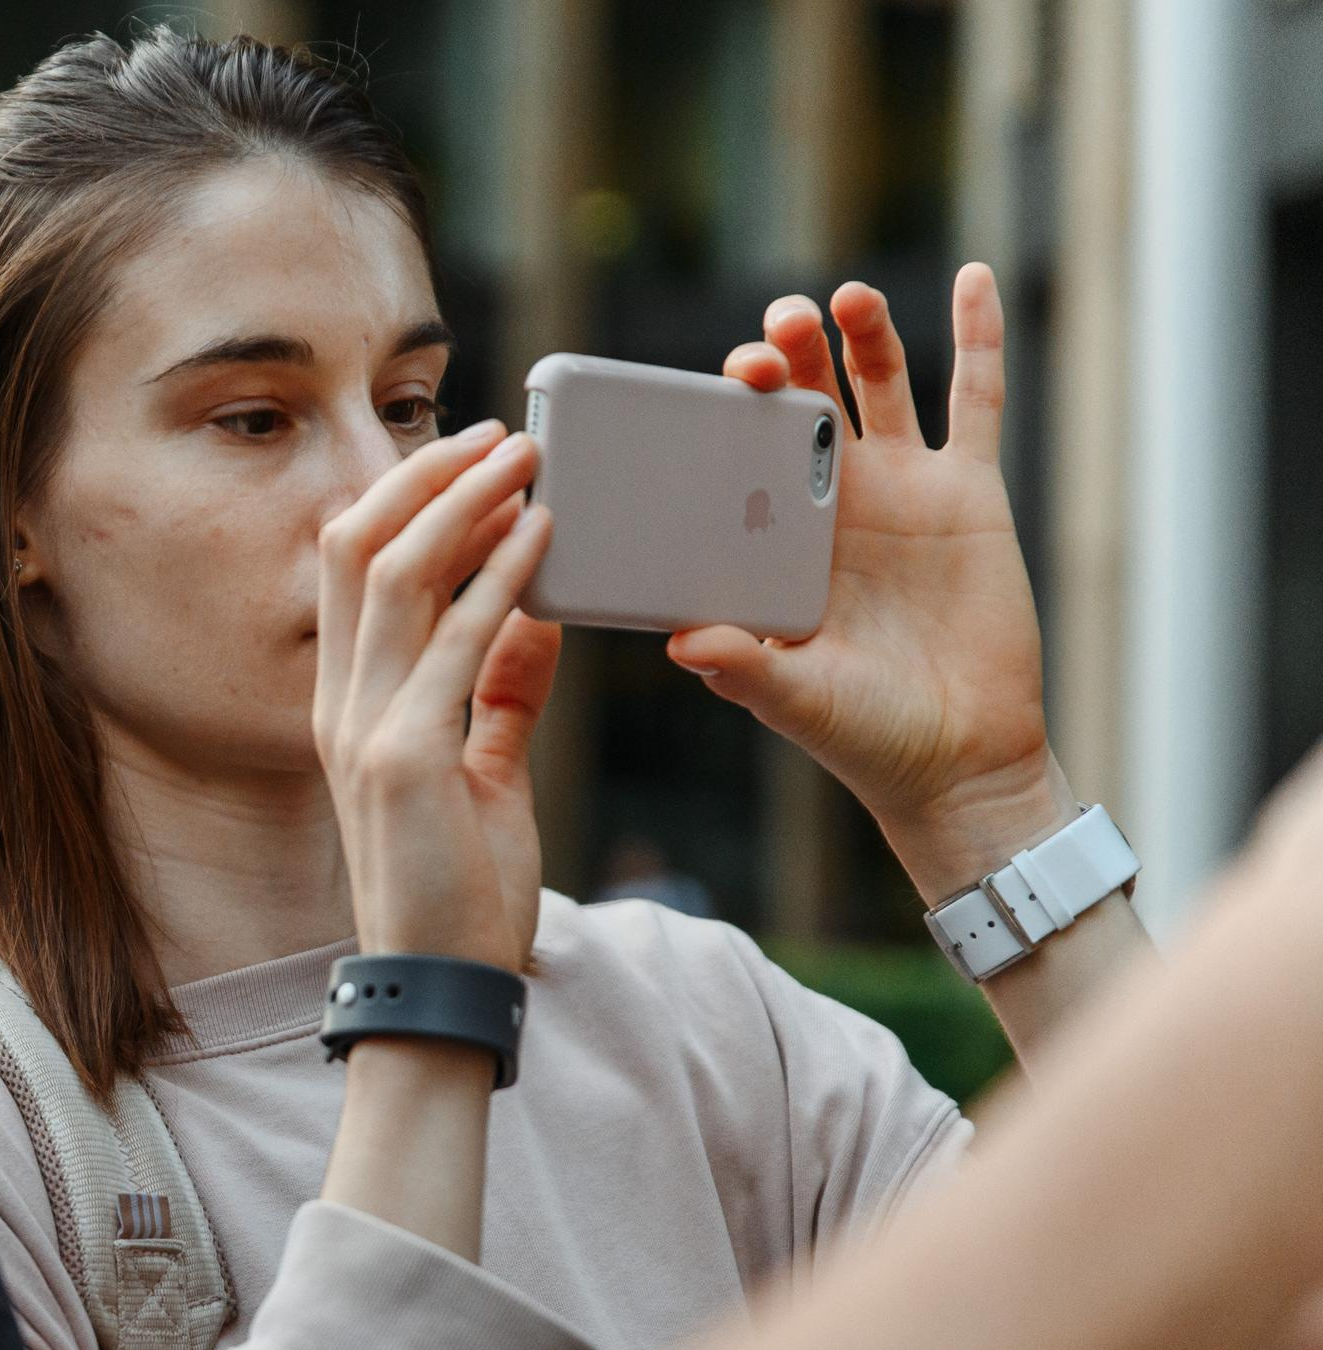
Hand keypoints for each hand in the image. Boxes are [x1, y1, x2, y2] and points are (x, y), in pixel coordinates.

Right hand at [314, 422, 558, 969]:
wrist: (443, 988)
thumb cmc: (462, 893)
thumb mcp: (485, 778)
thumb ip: (502, 697)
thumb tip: (537, 618)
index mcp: (348, 706)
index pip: (352, 573)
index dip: (403, 502)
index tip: (469, 461)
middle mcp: (341, 706)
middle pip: (357, 551)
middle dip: (425, 480)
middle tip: (498, 436)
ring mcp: (365, 730)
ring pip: (392, 577)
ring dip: (460, 506)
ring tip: (523, 461)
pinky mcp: (406, 760)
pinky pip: (454, 645)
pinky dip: (498, 581)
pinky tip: (542, 540)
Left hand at [676, 265, 1069, 895]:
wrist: (958, 761)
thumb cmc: (863, 736)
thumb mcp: (794, 699)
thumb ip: (743, 665)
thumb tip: (681, 641)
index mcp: (776, 540)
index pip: (737, 456)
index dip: (724, 415)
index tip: (710, 386)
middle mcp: (833, 503)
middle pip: (801, 404)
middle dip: (783, 361)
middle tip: (772, 334)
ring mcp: (903, 492)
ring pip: (878, 386)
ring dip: (860, 334)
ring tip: (843, 297)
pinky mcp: (971, 494)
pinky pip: (977, 402)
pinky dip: (976, 337)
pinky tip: (973, 278)